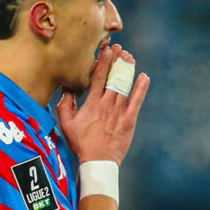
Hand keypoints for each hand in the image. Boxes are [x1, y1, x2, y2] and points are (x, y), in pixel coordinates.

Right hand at [58, 44, 149, 164]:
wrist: (98, 161)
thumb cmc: (81, 143)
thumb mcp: (67, 124)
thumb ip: (65, 105)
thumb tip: (66, 88)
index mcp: (92, 104)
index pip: (98, 78)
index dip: (103, 62)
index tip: (106, 49)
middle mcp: (107, 105)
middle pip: (113, 78)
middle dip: (117, 62)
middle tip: (120, 48)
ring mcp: (119, 112)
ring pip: (124, 86)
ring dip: (127, 71)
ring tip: (129, 57)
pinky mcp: (129, 120)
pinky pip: (137, 101)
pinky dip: (141, 89)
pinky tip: (144, 77)